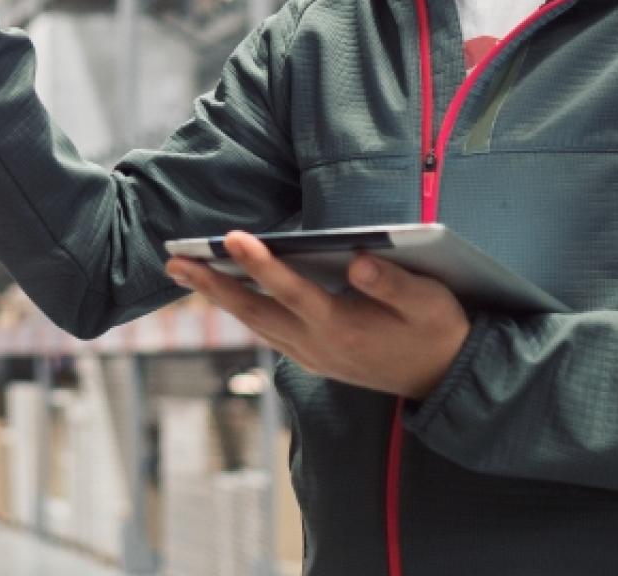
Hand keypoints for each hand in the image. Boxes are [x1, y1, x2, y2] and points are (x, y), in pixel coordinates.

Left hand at [166, 233, 470, 399]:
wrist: (444, 379)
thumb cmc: (437, 330)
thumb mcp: (430, 303)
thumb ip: (394, 283)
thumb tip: (360, 260)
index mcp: (345, 330)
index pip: (293, 292)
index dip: (262, 264)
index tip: (233, 237)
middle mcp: (318, 347)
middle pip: (256, 312)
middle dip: (212, 284)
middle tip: (173, 260)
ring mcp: (312, 356)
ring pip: (254, 323)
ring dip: (217, 296)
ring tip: (182, 269)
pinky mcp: (312, 358)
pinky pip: (266, 331)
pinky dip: (240, 309)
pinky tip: (220, 290)